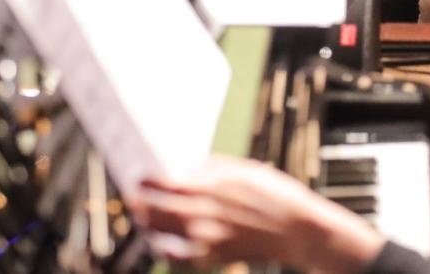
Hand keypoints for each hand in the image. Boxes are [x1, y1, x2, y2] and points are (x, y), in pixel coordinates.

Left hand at [130, 157, 385, 270]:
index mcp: (208, 187)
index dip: (146, 182)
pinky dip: (169, 252)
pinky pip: (182, 258)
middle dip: (141, 205)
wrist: (297, 229)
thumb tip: (189, 173)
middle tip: (132, 200)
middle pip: (156, 211)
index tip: (139, 179)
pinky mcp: (215, 256)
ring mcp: (206, 238)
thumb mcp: (244, 170)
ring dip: (150, 227)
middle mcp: (202, 213)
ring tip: (145, 220)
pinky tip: (164, 247)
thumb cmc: (275, 194)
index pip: (164, 184)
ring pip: (163, 235)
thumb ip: (212, 170)